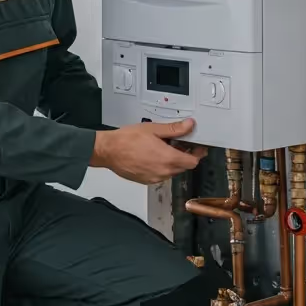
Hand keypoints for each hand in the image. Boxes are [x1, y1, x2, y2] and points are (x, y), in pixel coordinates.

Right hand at [90, 119, 207, 184]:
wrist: (108, 151)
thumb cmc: (127, 140)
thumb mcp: (154, 129)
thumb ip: (174, 129)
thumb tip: (189, 125)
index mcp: (168, 158)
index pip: (193, 161)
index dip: (197, 154)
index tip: (197, 147)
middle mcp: (164, 171)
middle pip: (183, 166)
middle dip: (184, 155)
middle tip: (178, 143)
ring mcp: (155, 178)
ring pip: (172, 171)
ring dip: (172, 161)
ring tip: (162, 148)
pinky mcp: (147, 181)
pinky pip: (161, 175)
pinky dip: (161, 167)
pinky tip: (152, 156)